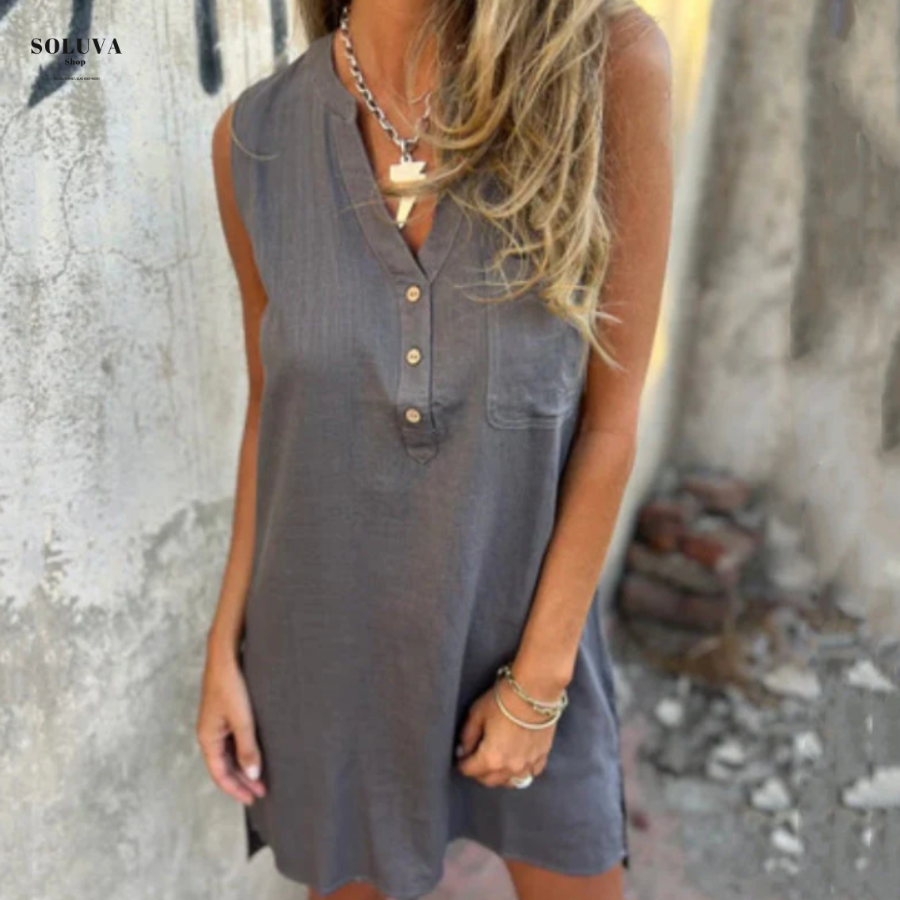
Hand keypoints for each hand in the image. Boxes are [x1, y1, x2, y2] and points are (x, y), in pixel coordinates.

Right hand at [195, 639, 266, 805]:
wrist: (225, 656)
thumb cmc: (231, 685)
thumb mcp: (243, 720)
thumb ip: (248, 749)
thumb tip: (253, 776)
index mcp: (207, 738)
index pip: (220, 774)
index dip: (236, 789)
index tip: (253, 799)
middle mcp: (209, 734)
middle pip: (224, 766)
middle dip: (242, 781)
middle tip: (262, 792)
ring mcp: (216, 725)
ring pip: (228, 755)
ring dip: (244, 767)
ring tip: (261, 778)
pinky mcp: (224, 715)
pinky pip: (232, 742)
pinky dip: (243, 753)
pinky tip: (256, 755)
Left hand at [455, 676, 558, 787]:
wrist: (535, 691)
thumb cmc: (503, 700)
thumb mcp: (476, 714)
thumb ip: (467, 736)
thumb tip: (463, 750)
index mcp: (491, 759)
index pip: (469, 771)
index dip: (461, 764)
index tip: (460, 758)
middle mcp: (510, 768)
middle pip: (488, 780)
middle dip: (478, 773)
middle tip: (474, 761)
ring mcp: (528, 764)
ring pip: (509, 782)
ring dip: (499, 776)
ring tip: (494, 764)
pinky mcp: (542, 756)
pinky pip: (529, 773)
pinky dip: (520, 771)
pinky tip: (516, 761)